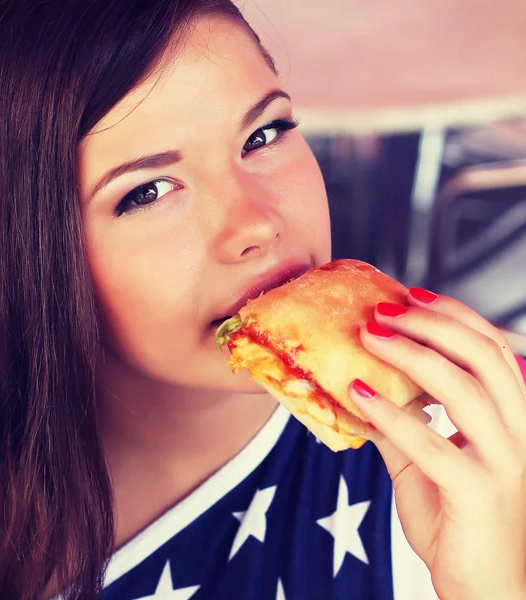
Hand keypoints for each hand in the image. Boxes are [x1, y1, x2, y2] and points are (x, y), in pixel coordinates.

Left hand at [348, 288, 525, 599]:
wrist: (485, 589)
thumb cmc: (458, 520)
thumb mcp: (426, 463)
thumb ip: (403, 425)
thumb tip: (363, 387)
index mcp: (512, 418)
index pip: (492, 348)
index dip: (454, 314)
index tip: (410, 295)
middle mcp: (519, 433)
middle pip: (484, 357)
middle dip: (431, 324)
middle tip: (383, 311)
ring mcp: (505, 463)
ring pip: (465, 390)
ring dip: (411, 356)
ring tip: (369, 336)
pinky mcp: (479, 494)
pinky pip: (432, 445)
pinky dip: (390, 415)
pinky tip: (357, 395)